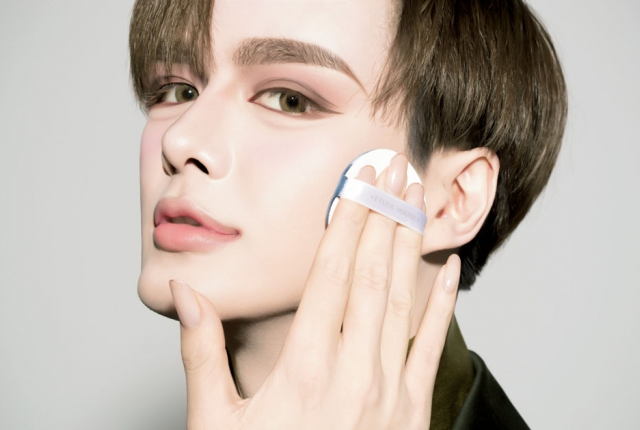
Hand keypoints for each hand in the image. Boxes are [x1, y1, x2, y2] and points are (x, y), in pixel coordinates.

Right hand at [169, 154, 460, 428]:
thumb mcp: (215, 423)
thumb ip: (202, 353)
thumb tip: (186, 294)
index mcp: (302, 369)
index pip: (330, 275)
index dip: (345, 224)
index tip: (356, 185)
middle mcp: (350, 372)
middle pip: (371, 276)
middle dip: (381, 217)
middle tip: (392, 172)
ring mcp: (387, 393)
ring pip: (402, 302)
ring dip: (408, 247)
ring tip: (414, 202)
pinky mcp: (411, 414)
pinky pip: (430, 347)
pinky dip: (442, 305)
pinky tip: (449, 271)